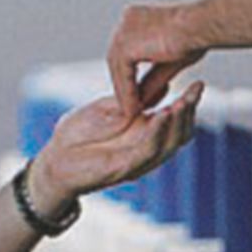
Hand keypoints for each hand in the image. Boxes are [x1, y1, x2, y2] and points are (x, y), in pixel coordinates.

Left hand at [31, 82, 202, 214]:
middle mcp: (146, 149)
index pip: (175, 120)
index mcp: (144, 134)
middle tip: (196, 91)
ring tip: (183, 102)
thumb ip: (136, 101)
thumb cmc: (77, 135)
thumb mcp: (109, 110)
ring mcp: (137, 161)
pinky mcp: (123, 168)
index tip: (199, 83)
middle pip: (180, 134)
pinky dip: (157, 133)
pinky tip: (162, 115)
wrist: (53, 160)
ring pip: (168, 144)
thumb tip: (165, 86)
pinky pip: (146, 150)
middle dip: (189, 113)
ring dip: (178, 123)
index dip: (189, 103)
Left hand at [107, 3, 206, 118]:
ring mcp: (123, 30)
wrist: (202, 24)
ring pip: (118, 69)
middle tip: (131, 108)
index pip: (126, 53)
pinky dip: (128, 93)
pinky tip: (134, 110)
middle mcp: (126, 20)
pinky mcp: (125, 43)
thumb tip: (141, 101)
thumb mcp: (169, 61)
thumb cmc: (197, 37)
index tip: (139, 97)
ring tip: (132, 114)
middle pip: (118, 61)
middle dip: (124, 86)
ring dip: (124, 93)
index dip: (130, 76)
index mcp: (136, 17)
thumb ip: (153, 78)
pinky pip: (123, 74)